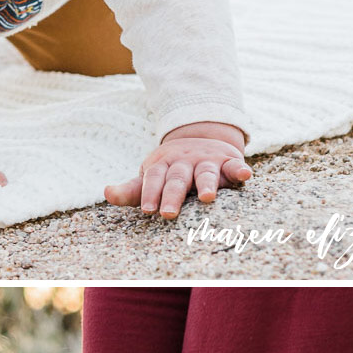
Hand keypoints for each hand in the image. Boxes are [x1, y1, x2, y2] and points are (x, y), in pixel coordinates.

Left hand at [105, 121, 250, 219]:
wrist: (201, 139)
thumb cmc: (171, 169)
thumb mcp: (152, 175)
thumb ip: (132, 190)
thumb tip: (107, 193)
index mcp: (163, 165)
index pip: (154, 178)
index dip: (150, 192)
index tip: (147, 210)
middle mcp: (184, 161)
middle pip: (177, 179)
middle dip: (172, 194)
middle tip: (168, 213)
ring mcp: (206, 160)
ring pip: (205, 172)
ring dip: (206, 183)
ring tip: (206, 198)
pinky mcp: (227, 161)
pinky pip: (234, 165)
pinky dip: (239, 169)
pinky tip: (245, 175)